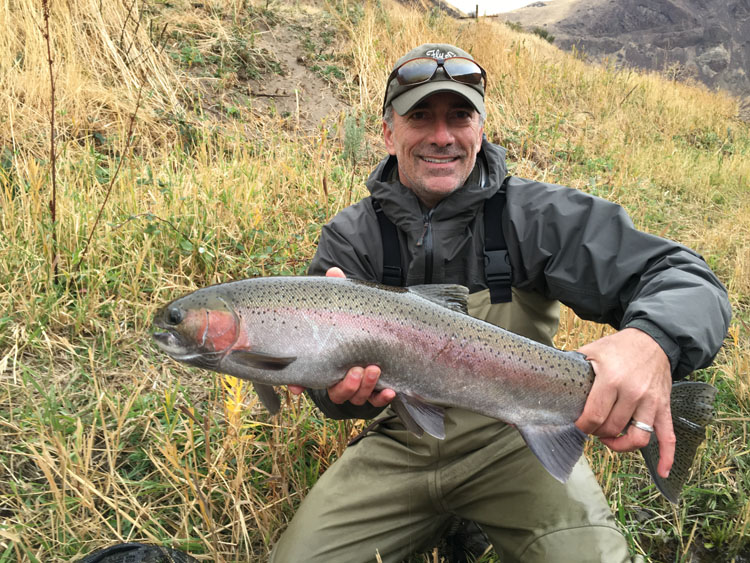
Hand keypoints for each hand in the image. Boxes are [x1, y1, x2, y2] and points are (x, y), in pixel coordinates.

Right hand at [287, 267, 395, 407]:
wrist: (385, 327)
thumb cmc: (356, 316)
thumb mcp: (348, 304)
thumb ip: (338, 290)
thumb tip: (334, 272)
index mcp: (326, 360)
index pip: (307, 377)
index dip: (299, 384)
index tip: (297, 387)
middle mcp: (340, 376)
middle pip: (336, 392)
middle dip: (346, 385)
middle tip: (356, 369)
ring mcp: (359, 385)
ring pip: (356, 397)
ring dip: (364, 388)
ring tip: (374, 369)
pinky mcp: (377, 389)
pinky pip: (377, 400)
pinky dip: (382, 397)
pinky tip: (389, 390)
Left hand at [574, 327, 674, 477]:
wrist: (653, 340)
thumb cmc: (618, 347)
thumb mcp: (591, 351)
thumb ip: (571, 365)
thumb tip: (547, 378)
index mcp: (612, 380)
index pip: (594, 416)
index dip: (582, 426)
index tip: (578, 424)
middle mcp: (634, 393)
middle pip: (612, 428)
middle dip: (597, 433)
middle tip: (592, 427)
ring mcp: (651, 402)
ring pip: (637, 438)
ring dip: (620, 445)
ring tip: (609, 440)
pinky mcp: (664, 407)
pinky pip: (668, 436)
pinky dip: (667, 456)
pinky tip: (663, 471)